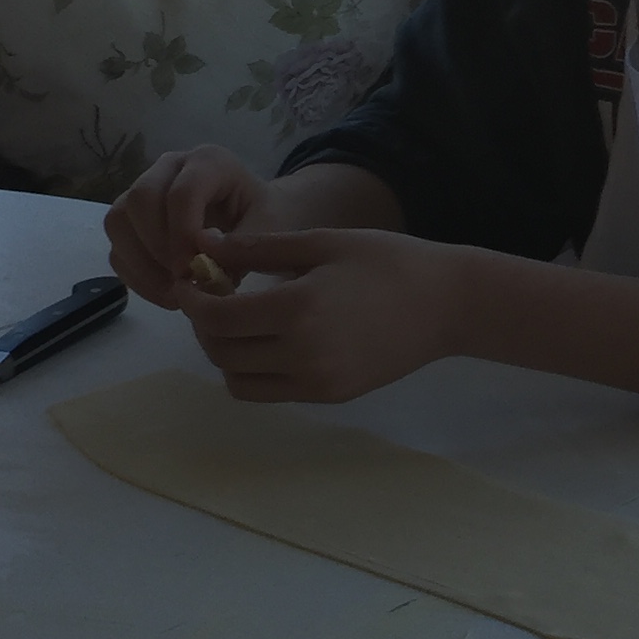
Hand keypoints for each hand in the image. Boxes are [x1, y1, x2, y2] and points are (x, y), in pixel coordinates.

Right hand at [106, 149, 276, 308]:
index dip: (182, 235)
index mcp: (209, 162)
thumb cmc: (264, 217)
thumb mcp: (269, 229)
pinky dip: (135, 276)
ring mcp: (145, 190)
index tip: (194, 272)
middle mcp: (169, 167)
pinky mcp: (131, 219)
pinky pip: (116, 247)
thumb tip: (201, 263)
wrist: (254, 214)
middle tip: (184, 282)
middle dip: (157, 248)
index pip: (181, 192)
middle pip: (139, 199)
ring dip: (141, 265)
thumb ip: (242, 246)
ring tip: (174, 293)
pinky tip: (165, 293)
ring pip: (118, 221)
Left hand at [182, 228, 470, 402]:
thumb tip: (205, 246)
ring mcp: (315, 382)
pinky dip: (252, 371)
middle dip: (204, 325)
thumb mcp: (321, 242)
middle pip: (221, 351)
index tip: (191, 281)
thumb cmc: (387, 261)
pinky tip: (266, 341)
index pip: (218, 317)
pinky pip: (269, 392)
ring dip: (224, 353)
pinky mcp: (328, 395)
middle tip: (210, 298)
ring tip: (237, 323)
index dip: (193, 300)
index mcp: (297, 309)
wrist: (447, 305)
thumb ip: (259, 249)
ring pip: (238, 380)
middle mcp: (301, 354)